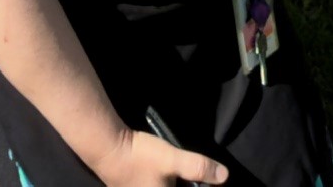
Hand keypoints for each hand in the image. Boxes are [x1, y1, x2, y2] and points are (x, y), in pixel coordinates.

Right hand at [89, 128, 227, 185]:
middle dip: (188, 184)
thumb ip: (199, 168)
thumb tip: (225, 176)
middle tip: (200, 177)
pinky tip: (168, 173)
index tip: (207, 182)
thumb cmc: (141, 157)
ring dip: (176, 183)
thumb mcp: (173, 160)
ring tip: (185, 174)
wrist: (107, 149)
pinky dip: (166, 182)